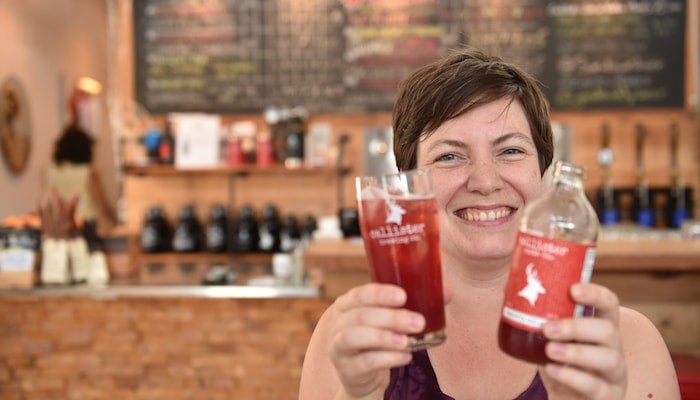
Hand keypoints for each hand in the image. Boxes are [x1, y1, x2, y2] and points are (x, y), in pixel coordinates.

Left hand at [37, 189, 79, 238]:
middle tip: (55, 187)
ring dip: (48, 198)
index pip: (71, 210)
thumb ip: (76, 219)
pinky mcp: (44, 223)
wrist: (57, 248)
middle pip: (57, 206)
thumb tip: (80, 209)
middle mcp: (58, 221)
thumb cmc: (68, 239)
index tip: (77, 195)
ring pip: (48, 208)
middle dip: (56, 195)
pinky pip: (40, 213)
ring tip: (49, 191)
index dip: (74, 202)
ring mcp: (50, 222)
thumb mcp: (76, 229)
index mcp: (67, 223)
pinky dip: (38, 205)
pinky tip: (38, 198)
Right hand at [328, 283, 424, 398]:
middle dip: (391, 318)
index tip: (403, 296)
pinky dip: (387, 359)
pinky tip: (405, 357)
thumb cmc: (379, 338)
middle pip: (360, 315)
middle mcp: (339, 322)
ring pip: (354, 337)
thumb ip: (416, 304)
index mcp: (349, 303)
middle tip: (418, 322)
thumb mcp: (392, 319)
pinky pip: (364, 362)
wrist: (364, 375)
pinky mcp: (347, 369)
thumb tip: (448, 293)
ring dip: (383, 337)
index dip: (380, 294)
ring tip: (407, 341)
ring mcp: (339, 346)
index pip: (360, 293)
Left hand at [539, 283, 626, 398]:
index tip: (572, 289)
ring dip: (576, 352)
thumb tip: (511, 287)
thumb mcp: (552, 339)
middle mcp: (613, 347)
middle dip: (577, 327)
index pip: (609, 304)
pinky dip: (572, 378)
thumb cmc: (560, 362)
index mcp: (601, 327)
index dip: (595, 294)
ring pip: (608, 359)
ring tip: (549, 350)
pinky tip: (552, 370)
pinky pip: (596, 387)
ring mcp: (614, 373)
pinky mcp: (608, 396)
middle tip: (548, 329)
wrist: (566, 398)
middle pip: (608, 331)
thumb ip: (540, 317)